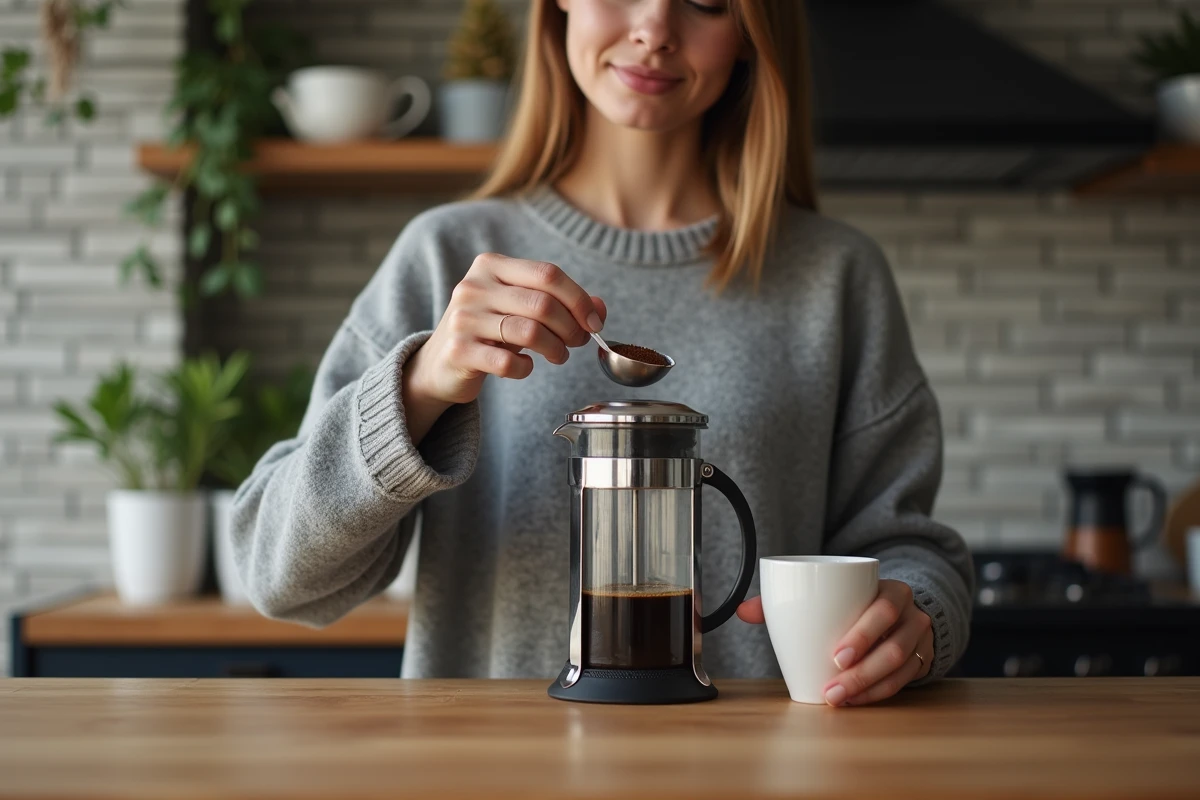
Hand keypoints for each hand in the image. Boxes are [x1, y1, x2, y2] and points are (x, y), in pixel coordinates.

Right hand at [402, 254, 605, 442]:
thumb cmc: (488, 331)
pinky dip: (526, 369)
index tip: (593, 322)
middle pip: (542, 304)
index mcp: (490, 266)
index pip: (547, 274)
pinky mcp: (459, 352)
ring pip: (529, 332)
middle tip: (577, 342)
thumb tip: (599, 309)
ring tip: (558, 356)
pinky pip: (508, 362)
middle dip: (571, 327)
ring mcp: (463, 319)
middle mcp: (473, 287)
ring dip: (555, 349)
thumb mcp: (520, 309)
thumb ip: (560, 303)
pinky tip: (525, 367)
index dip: (579, 299)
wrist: (439, 363)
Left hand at [736, 579, 932, 706]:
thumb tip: (743, 610)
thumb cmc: (854, 603)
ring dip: (868, 687)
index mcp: (891, 590)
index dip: (863, 634)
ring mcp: (920, 639)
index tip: (835, 656)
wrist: (900, 611)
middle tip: (832, 687)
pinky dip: (878, 694)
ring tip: (838, 699)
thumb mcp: (830, 594)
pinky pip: (903, 683)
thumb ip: (786, 600)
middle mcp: (912, 614)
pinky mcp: (921, 661)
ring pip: (901, 668)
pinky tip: (854, 701)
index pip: (883, 609)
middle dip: (863, 670)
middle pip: (894, 645)